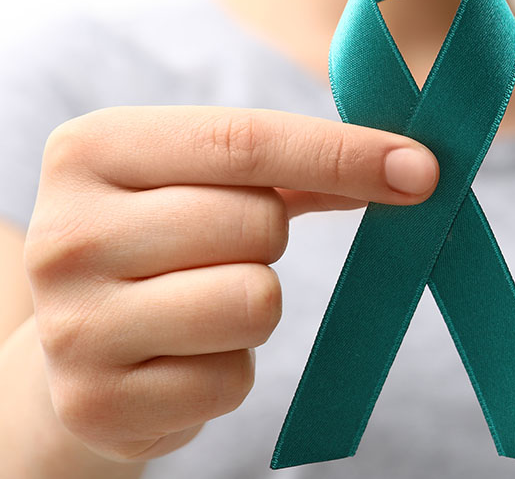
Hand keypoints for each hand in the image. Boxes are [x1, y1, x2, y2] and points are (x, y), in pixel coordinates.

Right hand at [22, 106, 437, 460]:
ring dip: (255, 307)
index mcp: (90, 150)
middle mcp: (64, 234)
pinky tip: (185, 356)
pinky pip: (233, 377)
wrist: (75, 350)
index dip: (343, 153)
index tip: (421, 169)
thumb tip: (411, 166)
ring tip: (201, 303)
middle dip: (272, 240)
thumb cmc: (163, 245)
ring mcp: (73, 325)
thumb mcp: (199, 181)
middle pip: (256, 224)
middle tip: (227, 251)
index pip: (243, 140)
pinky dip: (231, 369)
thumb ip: (295, 165)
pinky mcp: (97, 403)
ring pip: (253, 301)